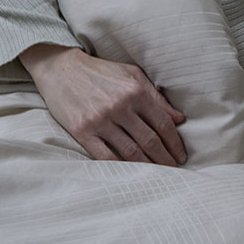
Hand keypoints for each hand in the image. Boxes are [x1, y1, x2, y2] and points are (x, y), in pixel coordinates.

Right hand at [21, 44, 186, 165]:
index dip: (175, 143)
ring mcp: (100, 120)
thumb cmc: (103, 72)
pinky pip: (105, 156)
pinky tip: (132, 173)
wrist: (62, 69)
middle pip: (150, 141)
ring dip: (148, 166)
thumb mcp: (134, 75)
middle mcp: (120, 107)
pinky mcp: (82, 131)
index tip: (181, 155)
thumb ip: (156, 97)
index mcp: (136, 92)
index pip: (163, 124)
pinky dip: (121, 167)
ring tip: (158, 174)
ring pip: (131, 152)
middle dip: (165, 159)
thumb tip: (179, 119)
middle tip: (174, 169)